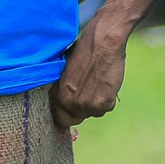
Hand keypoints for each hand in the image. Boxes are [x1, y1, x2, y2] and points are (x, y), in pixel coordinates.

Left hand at [52, 12, 130, 130]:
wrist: (102, 44)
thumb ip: (60, 89)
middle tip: (85, 97)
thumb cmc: (81, 53)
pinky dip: (107, 100)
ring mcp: (88, 105)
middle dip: (79, 112)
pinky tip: (105, 84)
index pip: (58, 119)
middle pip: (75, 119)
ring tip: (96, 85)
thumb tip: (59, 100)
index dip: (63, 117)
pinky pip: (106, 108)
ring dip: (95, 104)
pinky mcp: (104, 103)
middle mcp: (70, 104)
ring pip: (93, 113)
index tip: (67, 115)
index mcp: (57, 95)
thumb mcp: (62, 72)